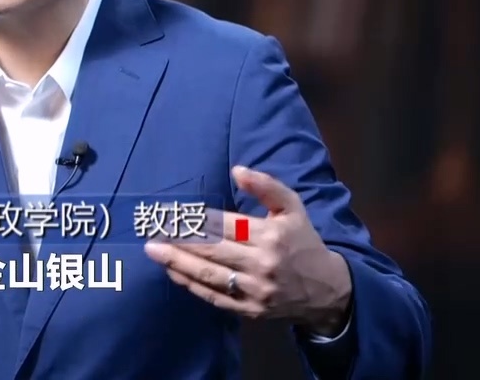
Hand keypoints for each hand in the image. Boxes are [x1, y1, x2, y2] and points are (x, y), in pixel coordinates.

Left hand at [143, 166, 352, 333]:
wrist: (327, 290)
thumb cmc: (303, 242)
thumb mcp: (292, 208)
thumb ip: (266, 186)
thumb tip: (238, 170)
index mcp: (271, 235)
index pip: (224, 225)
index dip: (195, 219)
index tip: (171, 213)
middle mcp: (262, 263)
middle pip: (212, 250)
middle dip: (179, 240)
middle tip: (152, 231)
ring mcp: (255, 290)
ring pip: (209, 274)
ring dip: (177, 262)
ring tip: (153, 251)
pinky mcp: (250, 310)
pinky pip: (214, 297)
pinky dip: (191, 285)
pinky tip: (173, 272)